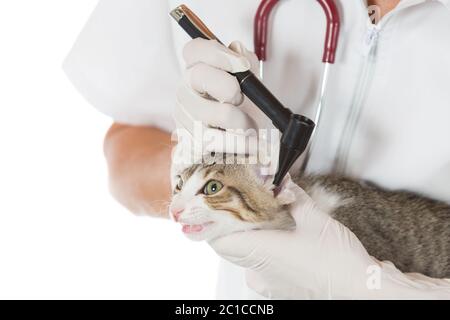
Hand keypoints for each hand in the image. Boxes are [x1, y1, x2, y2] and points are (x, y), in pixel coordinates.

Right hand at [174, 38, 273, 155]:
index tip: (243, 65)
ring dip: (241, 121)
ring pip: (212, 112)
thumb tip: (238, 49)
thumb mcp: (251, 82)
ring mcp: (183, 115)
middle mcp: (185, 89)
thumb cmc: (246, 110)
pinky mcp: (188, 140)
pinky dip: (239, 143)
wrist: (245, 145)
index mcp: (197, 69)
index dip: (217, 53)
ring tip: (251, 127)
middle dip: (229, 88)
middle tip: (243, 100)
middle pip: (199, 75)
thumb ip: (247, 61)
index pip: (194, 49)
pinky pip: (215, 140)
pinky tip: (249, 143)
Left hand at [209, 182, 449, 298]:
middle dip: (232, 227)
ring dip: (248, 240)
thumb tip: (283, 183)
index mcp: (261, 252)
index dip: (214, 223)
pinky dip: (261, 254)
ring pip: (244, 259)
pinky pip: (260, 271)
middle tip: (240, 208)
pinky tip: (279, 242)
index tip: (217, 208)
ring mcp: (269, 284)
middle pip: (230, 248)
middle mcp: (259, 272)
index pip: (219, 240)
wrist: (362, 291)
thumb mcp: (315, 220)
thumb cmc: (339, 261)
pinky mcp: (281, 290)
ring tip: (261, 221)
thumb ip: (294, 199)